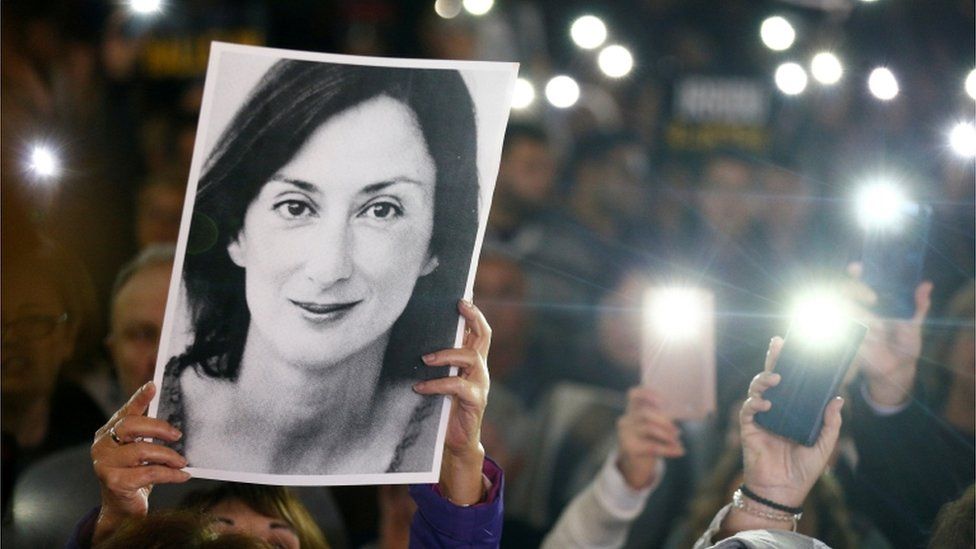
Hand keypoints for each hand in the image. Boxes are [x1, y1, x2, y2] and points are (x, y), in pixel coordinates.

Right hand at [90, 382, 188, 543]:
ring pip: (142, 451)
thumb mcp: (140, 451)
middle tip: (178, 435)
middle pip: (130, 425)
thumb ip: (148, 434)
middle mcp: (101, 445)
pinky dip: (170, 474)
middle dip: (158, 428)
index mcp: (107, 433)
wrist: (122, 508)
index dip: (139, 398)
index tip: (153, 385)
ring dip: (168, 455)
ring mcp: (104, 464)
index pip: (126, 411)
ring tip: (183, 461)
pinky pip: (150, 472)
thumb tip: (173, 421)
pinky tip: (182, 475)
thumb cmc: (135, 474)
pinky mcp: (114, 482)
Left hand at [413, 300, 490, 504]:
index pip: (478, 330)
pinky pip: (457, 386)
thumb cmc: (443, 407)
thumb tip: (413, 339)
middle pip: (483, 335)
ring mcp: (480, 384)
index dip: (473, 312)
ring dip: (446, 354)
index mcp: (472, 361)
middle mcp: (480, 368)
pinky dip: (437, 384)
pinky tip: (420, 388)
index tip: (462, 297)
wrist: (454, 442)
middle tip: (458, 305)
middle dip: (473, 317)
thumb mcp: (441, 379)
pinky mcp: (475, 401)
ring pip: (470, 357)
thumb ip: (436, 362)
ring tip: (425, 359)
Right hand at [615, 387, 683, 489]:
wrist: (634, 467)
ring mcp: (625, 435)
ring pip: (648, 428)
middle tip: (678, 431)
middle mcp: (625, 421)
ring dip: (667, 435)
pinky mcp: (629, 448)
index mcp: (631, 411)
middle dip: (664, 421)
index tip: (664, 401)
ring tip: (678, 442)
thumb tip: (681, 412)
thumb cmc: (648, 443)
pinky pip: (652, 446)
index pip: (634, 395)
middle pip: (644, 413)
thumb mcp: (652, 428)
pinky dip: (668, 449)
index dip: (647, 394)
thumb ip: (661, 418)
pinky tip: (679, 451)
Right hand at [739, 338, 843, 508]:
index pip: (791, 383)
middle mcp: (776, 410)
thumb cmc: (804, 470)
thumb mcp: (824, 444)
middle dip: (773, 360)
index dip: (790, 364)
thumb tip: (837, 397)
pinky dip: (755, 403)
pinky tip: (766, 404)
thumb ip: (831, 422)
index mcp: (793, 411)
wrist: (784, 491)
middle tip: (778, 344)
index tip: (792, 345)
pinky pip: (748, 409)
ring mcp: (761, 417)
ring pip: (757, 389)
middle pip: (771, 378)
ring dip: (764, 380)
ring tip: (776, 379)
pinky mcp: (749, 428)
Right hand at [846, 263, 931, 405]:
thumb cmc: (906, 344)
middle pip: (842, 291)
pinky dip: (854, 333)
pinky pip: (840, 331)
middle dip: (854, 289)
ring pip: (841, 309)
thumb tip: (927, 284)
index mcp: (872, 303)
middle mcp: (857, 310)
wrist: (897, 370)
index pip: (856, 282)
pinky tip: (867, 338)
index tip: (857, 267)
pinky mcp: (843, 340)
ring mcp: (848, 325)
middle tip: (873, 298)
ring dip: (860, 315)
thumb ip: (919, 304)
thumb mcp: (915, 323)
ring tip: (877, 328)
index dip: (853, 273)